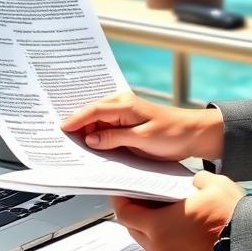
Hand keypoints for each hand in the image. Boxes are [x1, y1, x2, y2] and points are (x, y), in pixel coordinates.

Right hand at [60, 92, 223, 160]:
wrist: (194, 134)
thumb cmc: (172, 134)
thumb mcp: (142, 139)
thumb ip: (114, 137)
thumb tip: (90, 138)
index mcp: (125, 105)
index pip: (94, 110)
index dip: (75, 120)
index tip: (60, 129)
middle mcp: (122, 105)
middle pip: (92, 114)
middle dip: (76, 124)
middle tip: (58, 136)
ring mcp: (125, 114)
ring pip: (98, 121)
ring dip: (86, 131)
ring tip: (69, 143)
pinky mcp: (128, 125)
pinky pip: (107, 128)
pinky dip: (96, 135)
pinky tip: (89, 145)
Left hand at [111, 171, 245, 250]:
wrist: (248, 242)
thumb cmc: (229, 214)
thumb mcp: (208, 182)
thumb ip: (190, 179)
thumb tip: (190, 182)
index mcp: (159, 227)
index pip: (125, 214)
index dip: (120, 199)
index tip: (122, 190)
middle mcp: (159, 248)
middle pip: (132, 228)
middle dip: (133, 212)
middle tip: (140, 196)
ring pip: (146, 241)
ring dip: (147, 226)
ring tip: (158, 209)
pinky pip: (161, 250)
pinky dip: (160, 237)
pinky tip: (173, 223)